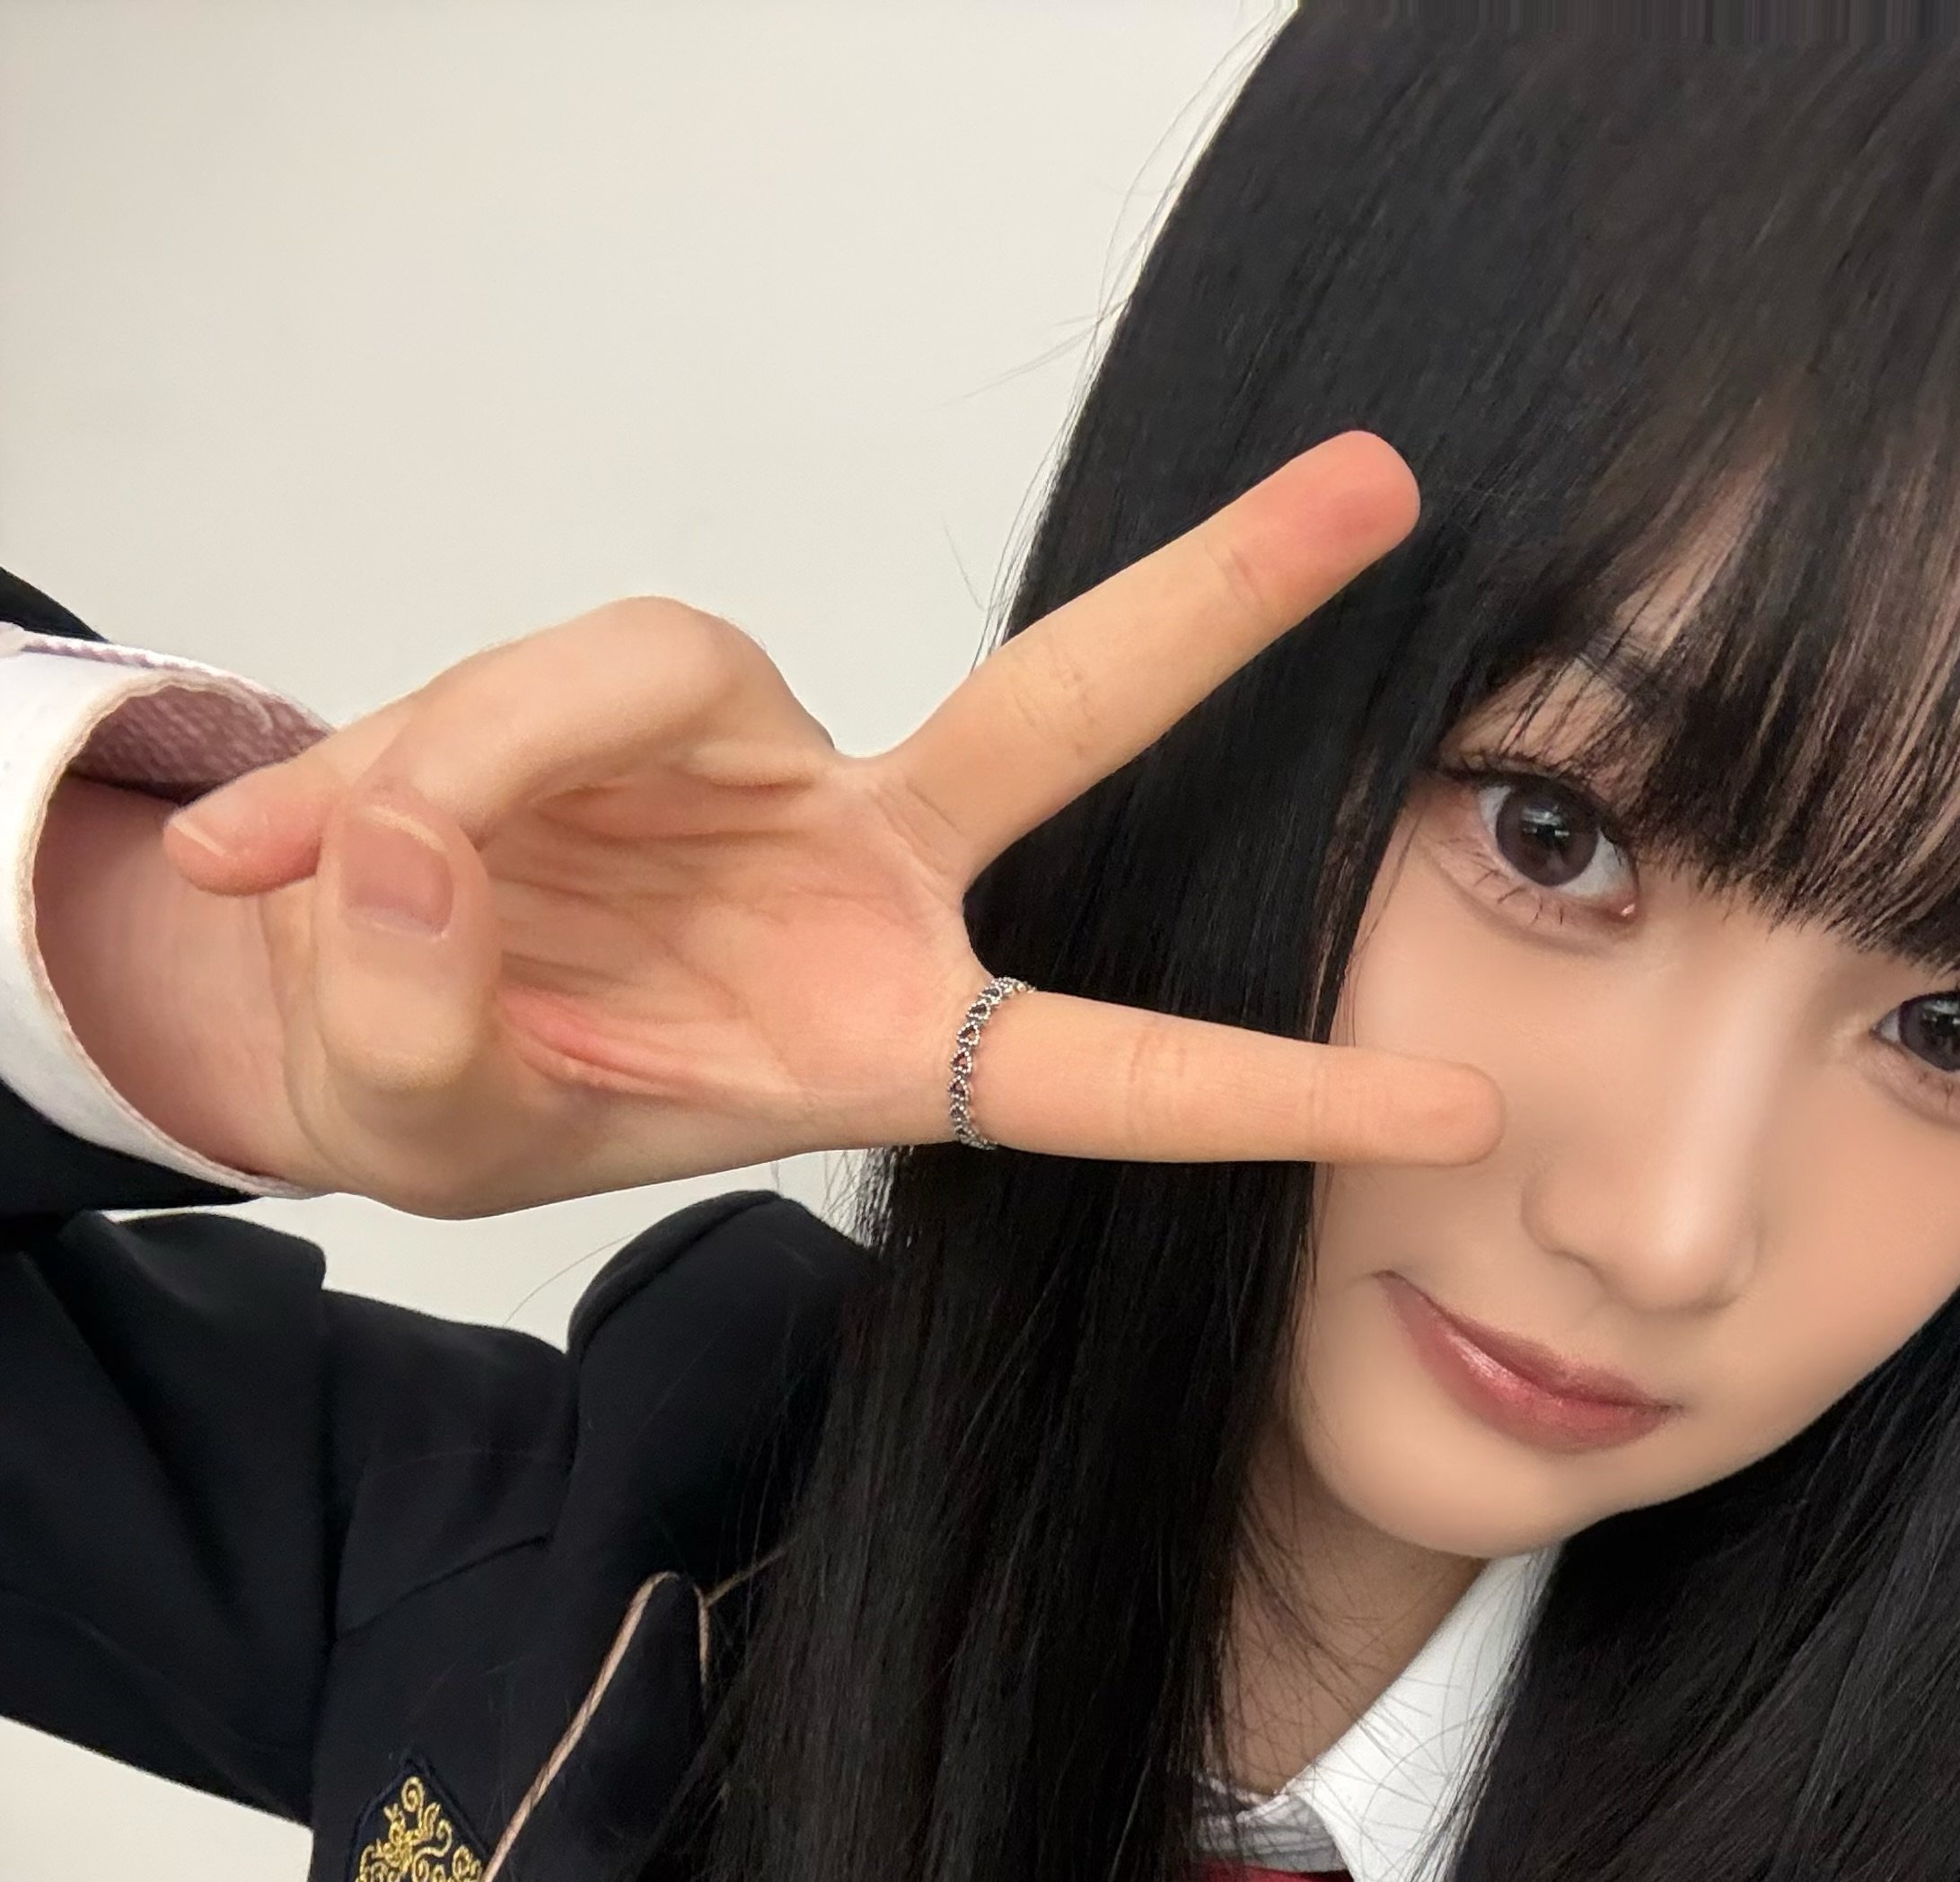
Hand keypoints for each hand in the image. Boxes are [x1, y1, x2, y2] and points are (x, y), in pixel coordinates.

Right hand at [44, 435, 1499, 1214]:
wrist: (341, 1011)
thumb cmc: (450, 1095)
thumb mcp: (411, 1117)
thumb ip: (419, 1018)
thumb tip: (423, 855)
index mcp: (880, 1047)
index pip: (1112, 1070)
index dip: (1281, 1088)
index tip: (1462, 1104)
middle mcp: (866, 884)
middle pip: (1063, 710)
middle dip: (1219, 599)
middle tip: (1387, 482)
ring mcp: (768, 767)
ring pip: (656, 676)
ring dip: (474, 766)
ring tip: (323, 885)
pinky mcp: (655, 689)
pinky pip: (548, 671)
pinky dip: (406, 750)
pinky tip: (292, 847)